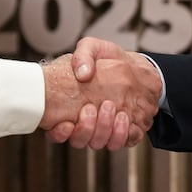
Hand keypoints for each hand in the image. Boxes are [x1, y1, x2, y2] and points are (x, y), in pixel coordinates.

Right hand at [38, 38, 159, 149]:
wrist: (135, 66)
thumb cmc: (109, 59)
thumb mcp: (93, 48)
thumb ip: (83, 55)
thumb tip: (82, 73)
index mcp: (70, 106)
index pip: (57, 130)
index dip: (59, 133)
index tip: (67, 123)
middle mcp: (85, 122)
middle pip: (79, 140)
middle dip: (86, 128)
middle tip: (92, 109)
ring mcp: (104, 129)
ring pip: (100, 143)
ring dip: (106, 130)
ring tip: (115, 112)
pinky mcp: (124, 132)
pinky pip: (123, 142)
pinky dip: (124, 134)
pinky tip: (125, 120)